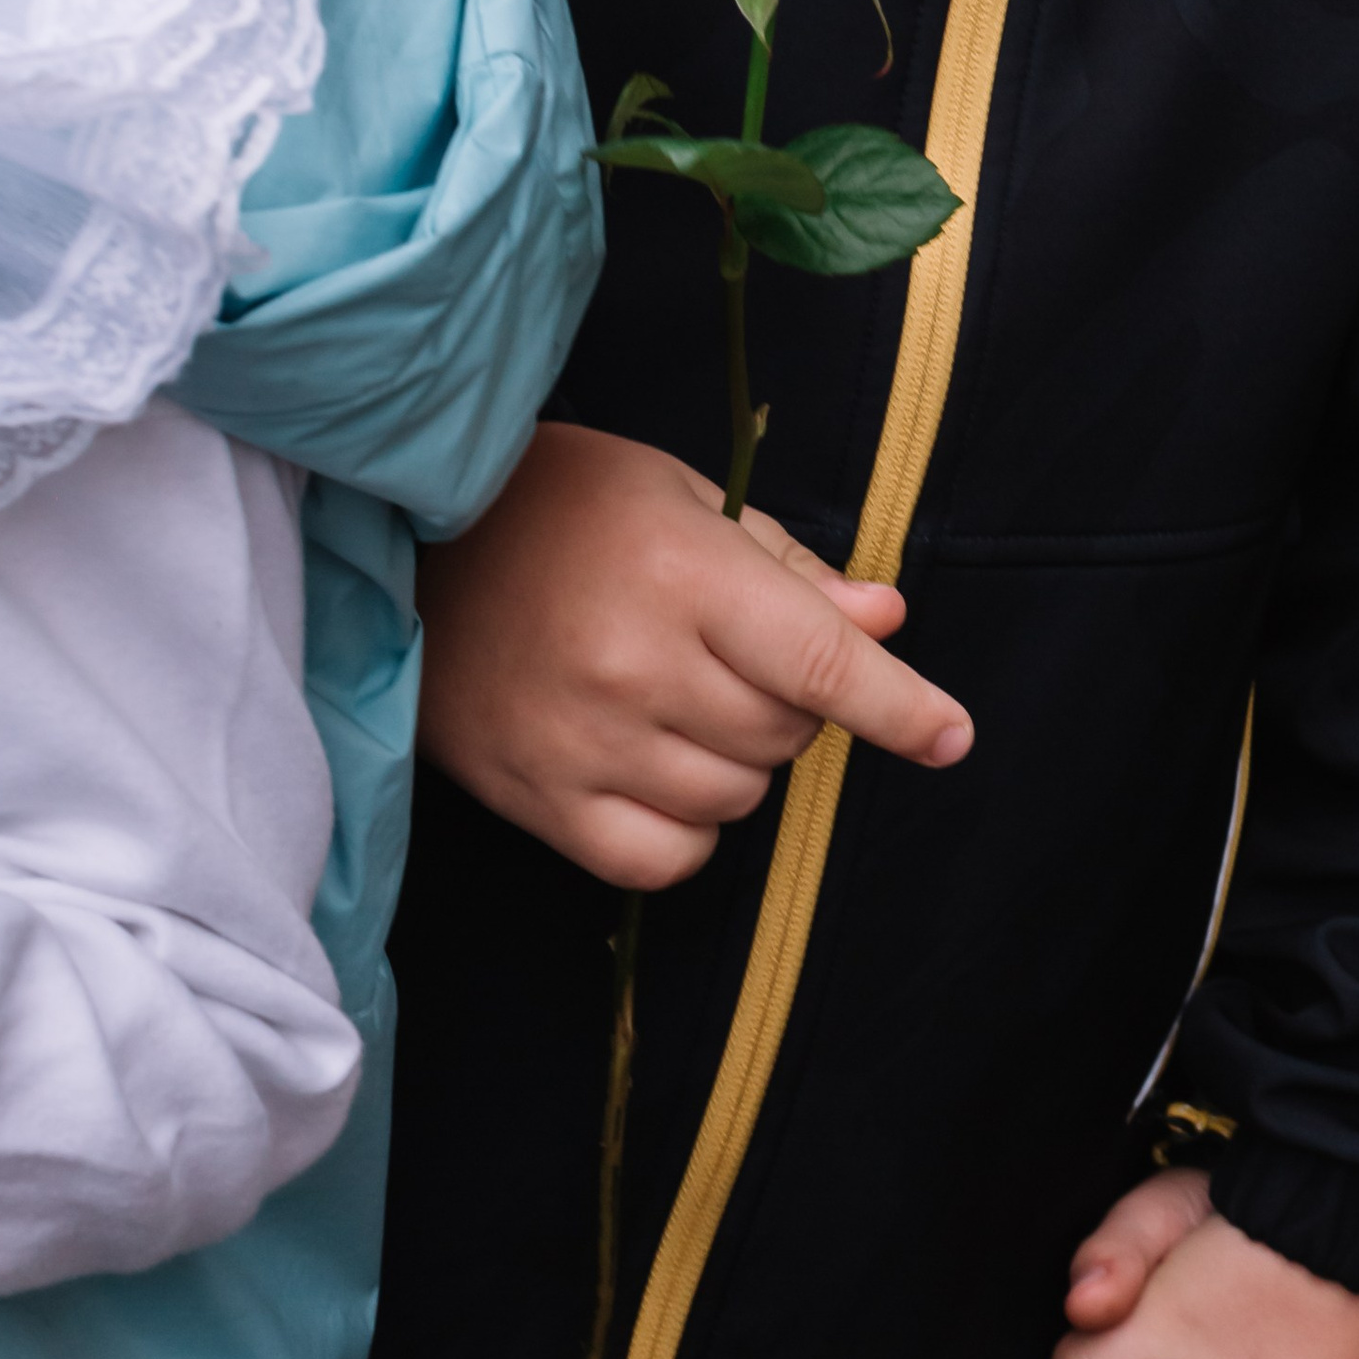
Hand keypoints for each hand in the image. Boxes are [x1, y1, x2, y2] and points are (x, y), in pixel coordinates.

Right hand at [416, 421, 970, 885]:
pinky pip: (661, 859)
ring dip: (738, 763)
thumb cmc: (561, 505)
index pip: (820, 659)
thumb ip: (789, 569)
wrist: (407, 545)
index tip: (951, 736)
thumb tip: (886, 621)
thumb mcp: (683, 498)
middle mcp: (635, 664)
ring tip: (682, 700)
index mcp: (682, 573)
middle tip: (734, 655)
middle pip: (783, 734)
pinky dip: (686, 830)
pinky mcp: (535, 798)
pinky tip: (658, 772)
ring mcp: (582, 741)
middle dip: (792, 705)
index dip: (898, 706)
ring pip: (733, 800)